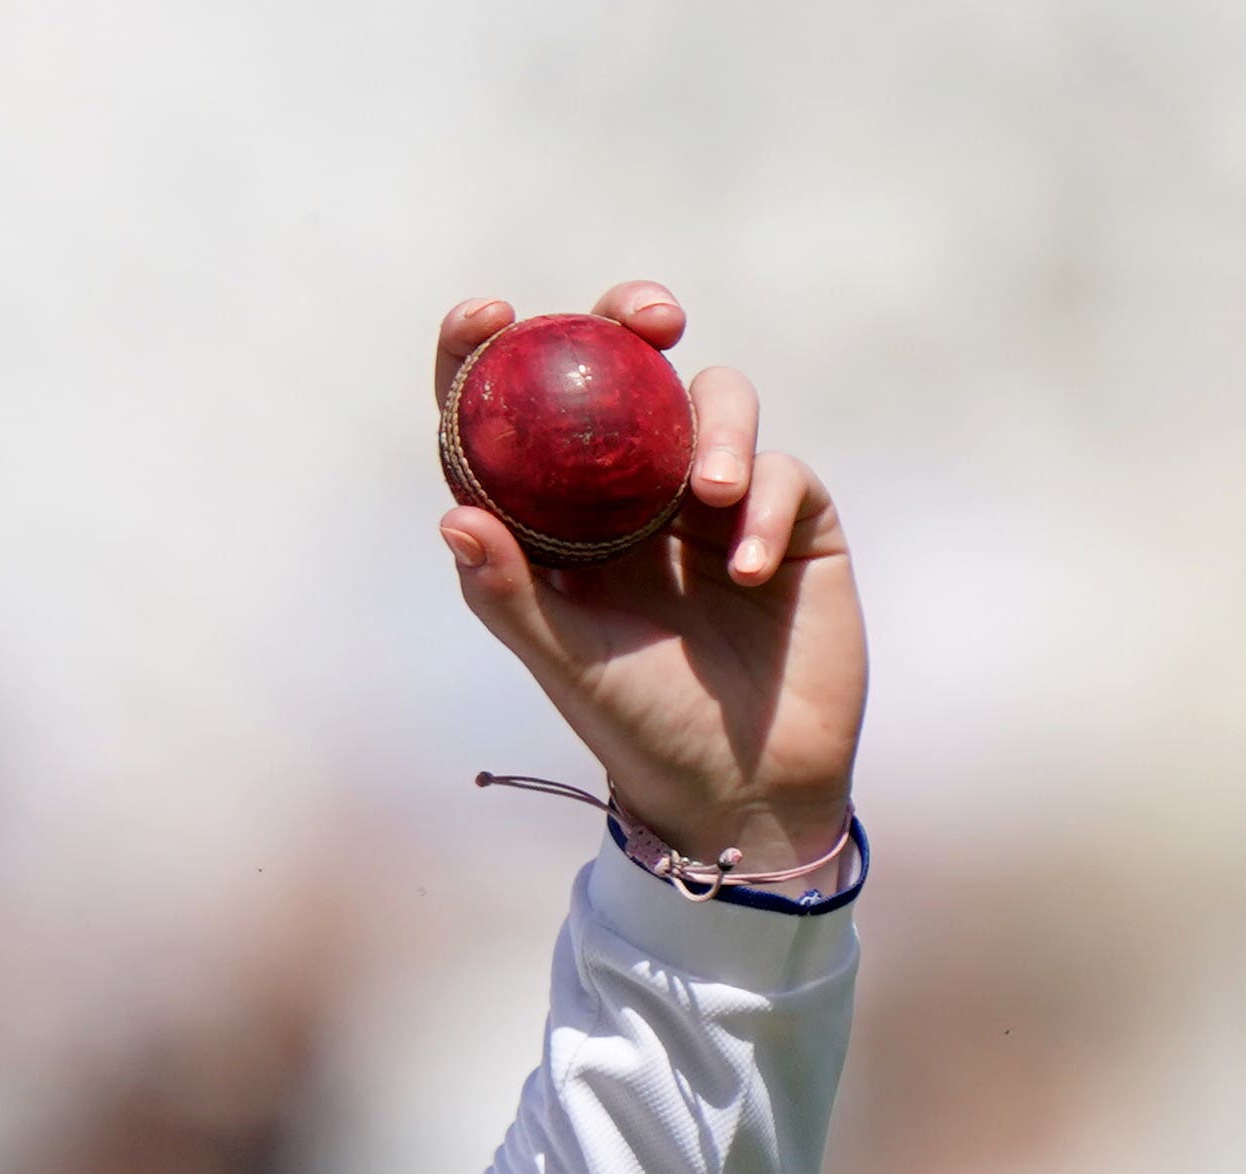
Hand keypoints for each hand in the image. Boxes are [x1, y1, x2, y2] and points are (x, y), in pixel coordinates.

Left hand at [436, 284, 864, 873]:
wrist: (740, 786)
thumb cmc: (635, 725)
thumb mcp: (563, 661)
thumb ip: (506, 591)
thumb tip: (455, 514)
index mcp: (560, 516)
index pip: (515, 415)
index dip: (489, 355)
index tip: (487, 314)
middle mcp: (634, 491)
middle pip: (627, 370)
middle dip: (630, 322)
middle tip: (646, 321)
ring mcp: (715, 498)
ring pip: (716, 400)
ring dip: (718, 426)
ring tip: (708, 493)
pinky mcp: (791, 519)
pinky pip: (782, 473)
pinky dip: (762, 506)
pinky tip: (741, 570)